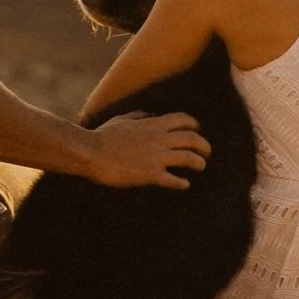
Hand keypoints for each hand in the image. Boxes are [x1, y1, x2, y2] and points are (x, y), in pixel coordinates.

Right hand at [82, 110, 209, 188]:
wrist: (91, 153)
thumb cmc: (103, 136)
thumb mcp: (121, 120)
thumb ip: (138, 116)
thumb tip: (148, 114)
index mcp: (152, 124)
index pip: (182, 120)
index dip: (194, 124)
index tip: (197, 130)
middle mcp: (159, 139)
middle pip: (192, 139)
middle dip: (204, 145)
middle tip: (207, 152)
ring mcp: (156, 157)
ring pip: (189, 158)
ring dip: (199, 163)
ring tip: (201, 166)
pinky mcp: (150, 174)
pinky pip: (174, 180)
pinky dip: (182, 183)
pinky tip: (185, 185)